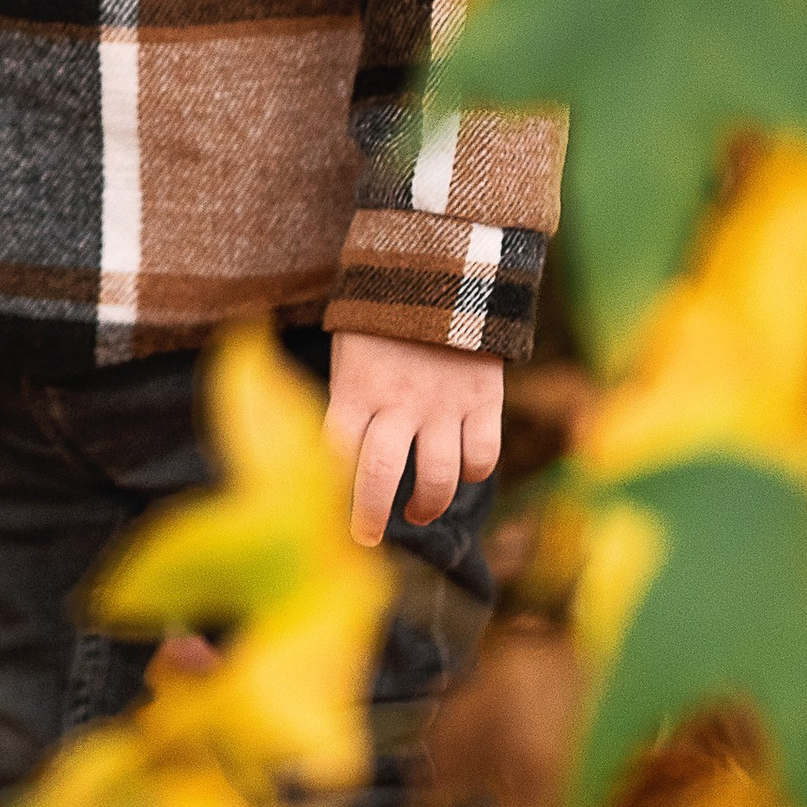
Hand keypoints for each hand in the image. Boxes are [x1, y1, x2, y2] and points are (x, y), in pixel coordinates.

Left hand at [323, 329, 503, 547]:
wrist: (445, 268)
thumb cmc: (383, 320)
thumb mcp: (350, 352)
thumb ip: (349, 401)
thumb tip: (335, 460)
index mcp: (356, 387)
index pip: (333, 452)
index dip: (326, 490)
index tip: (322, 511)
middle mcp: (399, 401)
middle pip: (378, 476)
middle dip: (368, 517)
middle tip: (365, 538)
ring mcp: (444, 403)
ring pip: (438, 478)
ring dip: (425, 505)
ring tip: (415, 512)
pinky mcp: (484, 399)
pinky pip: (482, 456)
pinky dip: (472, 473)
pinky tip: (458, 472)